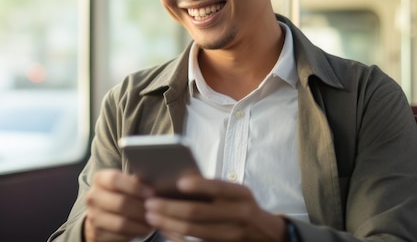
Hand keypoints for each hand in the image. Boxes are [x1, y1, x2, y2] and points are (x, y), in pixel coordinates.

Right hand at [84, 169, 155, 241]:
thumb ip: (135, 182)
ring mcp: (93, 217)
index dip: (135, 187)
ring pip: (121, 223)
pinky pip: (120, 236)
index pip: (114, 179)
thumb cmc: (119, 195)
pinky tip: (143, 229)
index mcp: (99, 179)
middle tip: (155, 210)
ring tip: (152, 221)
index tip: (151, 193)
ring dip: (141, 224)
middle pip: (121, 202)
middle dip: (142, 208)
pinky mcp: (97, 234)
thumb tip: (155, 182)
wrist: (101, 216)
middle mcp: (93, 197)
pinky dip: (135, 234)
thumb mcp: (124, 184)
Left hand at [143, 175, 286, 241]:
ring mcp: (232, 235)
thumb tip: (179, 180)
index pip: (219, 188)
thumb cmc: (242, 206)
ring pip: (195, 231)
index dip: (199, 185)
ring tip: (151, 216)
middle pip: (200, 212)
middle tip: (150, 203)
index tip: (178, 182)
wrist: (266, 234)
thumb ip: (213, 188)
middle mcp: (239, 214)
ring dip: (169, 224)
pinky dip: (178, 237)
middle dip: (171, 208)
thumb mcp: (236, 193)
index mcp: (241, 194)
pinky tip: (165, 230)